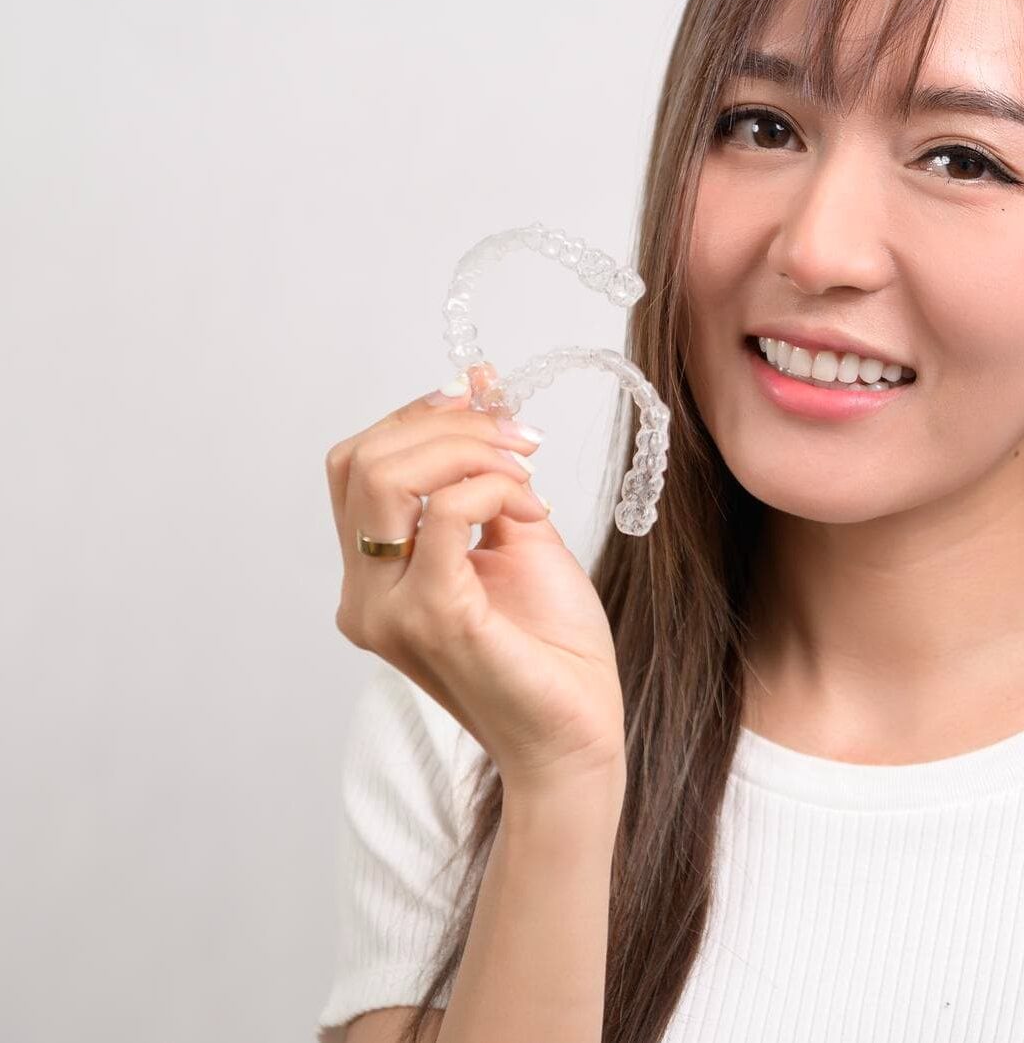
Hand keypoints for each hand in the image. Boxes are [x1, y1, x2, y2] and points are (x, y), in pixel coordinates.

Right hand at [325, 365, 625, 794]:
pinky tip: (530, 511)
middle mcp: (364, 596)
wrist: (577, 733)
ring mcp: (388, 611)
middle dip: (447, 426)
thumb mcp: (519, 531)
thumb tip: (479, 381)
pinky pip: (443, 515)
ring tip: (526, 474)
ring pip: (387, 477)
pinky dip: (493, 489)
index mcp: (373, 578)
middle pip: (362, 460)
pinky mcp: (432, 618)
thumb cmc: (550, 648)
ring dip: (469, 451)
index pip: (356, 465)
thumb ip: (489, 465)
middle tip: (519, 439)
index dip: (418, 419)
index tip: (487, 408)